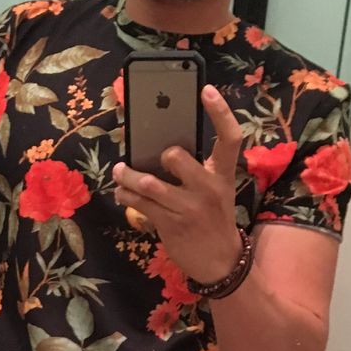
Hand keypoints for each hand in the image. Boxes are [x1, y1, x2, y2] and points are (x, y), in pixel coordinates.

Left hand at [113, 85, 242, 283]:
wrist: (220, 261)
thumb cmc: (213, 218)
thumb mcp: (217, 191)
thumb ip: (198, 169)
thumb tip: (162, 146)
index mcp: (224, 174)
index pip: (230, 138)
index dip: (221, 112)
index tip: (206, 89)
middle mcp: (209, 188)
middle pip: (177, 157)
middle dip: (159, 154)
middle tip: (152, 158)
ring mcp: (190, 208)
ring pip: (149, 184)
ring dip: (128, 176)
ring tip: (120, 171)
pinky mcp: (171, 225)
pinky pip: (140, 205)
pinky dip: (125, 195)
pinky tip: (121, 192)